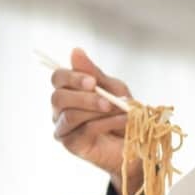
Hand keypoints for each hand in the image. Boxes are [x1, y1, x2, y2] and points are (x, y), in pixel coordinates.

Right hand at [49, 47, 141, 194]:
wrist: (136, 141)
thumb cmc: (122, 112)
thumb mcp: (113, 88)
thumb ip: (93, 73)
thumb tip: (75, 51)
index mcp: (68, 91)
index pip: (58, 78)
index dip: (71, 77)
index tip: (92, 81)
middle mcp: (60, 109)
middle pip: (58, 97)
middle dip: (83, 97)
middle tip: (107, 101)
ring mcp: (64, 128)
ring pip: (69, 115)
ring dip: (97, 111)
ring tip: (120, 110)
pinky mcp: (72, 144)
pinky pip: (83, 130)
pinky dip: (105, 123)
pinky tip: (122, 120)